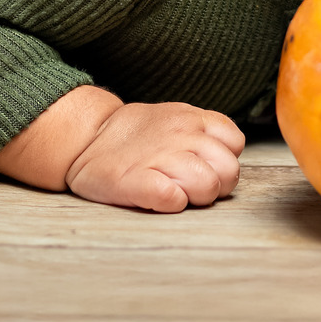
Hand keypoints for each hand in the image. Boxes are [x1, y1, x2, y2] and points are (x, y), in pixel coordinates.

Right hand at [65, 101, 245, 211]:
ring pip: (208, 185)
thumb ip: (204, 134)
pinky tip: (158, 197)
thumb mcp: (175, 118)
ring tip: (173, 192)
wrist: (85, 137)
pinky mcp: (136, 182)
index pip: (234, 143)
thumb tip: (227, 158)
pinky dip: (171, 203)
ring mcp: (160, 157)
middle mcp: (182, 135)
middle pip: (229, 171)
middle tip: (191, 187)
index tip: (205, 167)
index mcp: (193, 119)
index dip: (224, 161)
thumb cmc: (136, 136)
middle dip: (216, 186)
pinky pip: (173, 198)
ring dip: (195, 197)